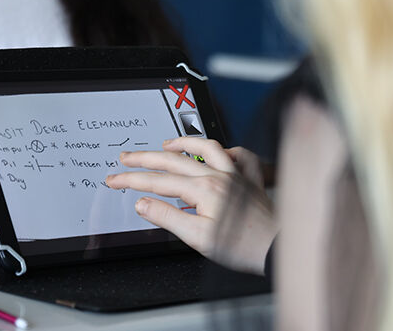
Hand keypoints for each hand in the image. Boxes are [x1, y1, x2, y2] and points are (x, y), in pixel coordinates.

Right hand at [105, 137, 277, 274]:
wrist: (278, 249)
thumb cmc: (242, 247)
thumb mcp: (197, 238)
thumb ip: (167, 217)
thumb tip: (142, 203)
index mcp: (203, 190)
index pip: (157, 181)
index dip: (131, 180)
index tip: (114, 180)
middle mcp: (219, 176)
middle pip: (174, 160)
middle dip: (145, 158)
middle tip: (126, 158)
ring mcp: (235, 175)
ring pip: (205, 148)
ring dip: (182, 143)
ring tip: (165, 144)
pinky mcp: (249, 180)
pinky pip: (239, 155)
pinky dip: (226, 150)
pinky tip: (218, 152)